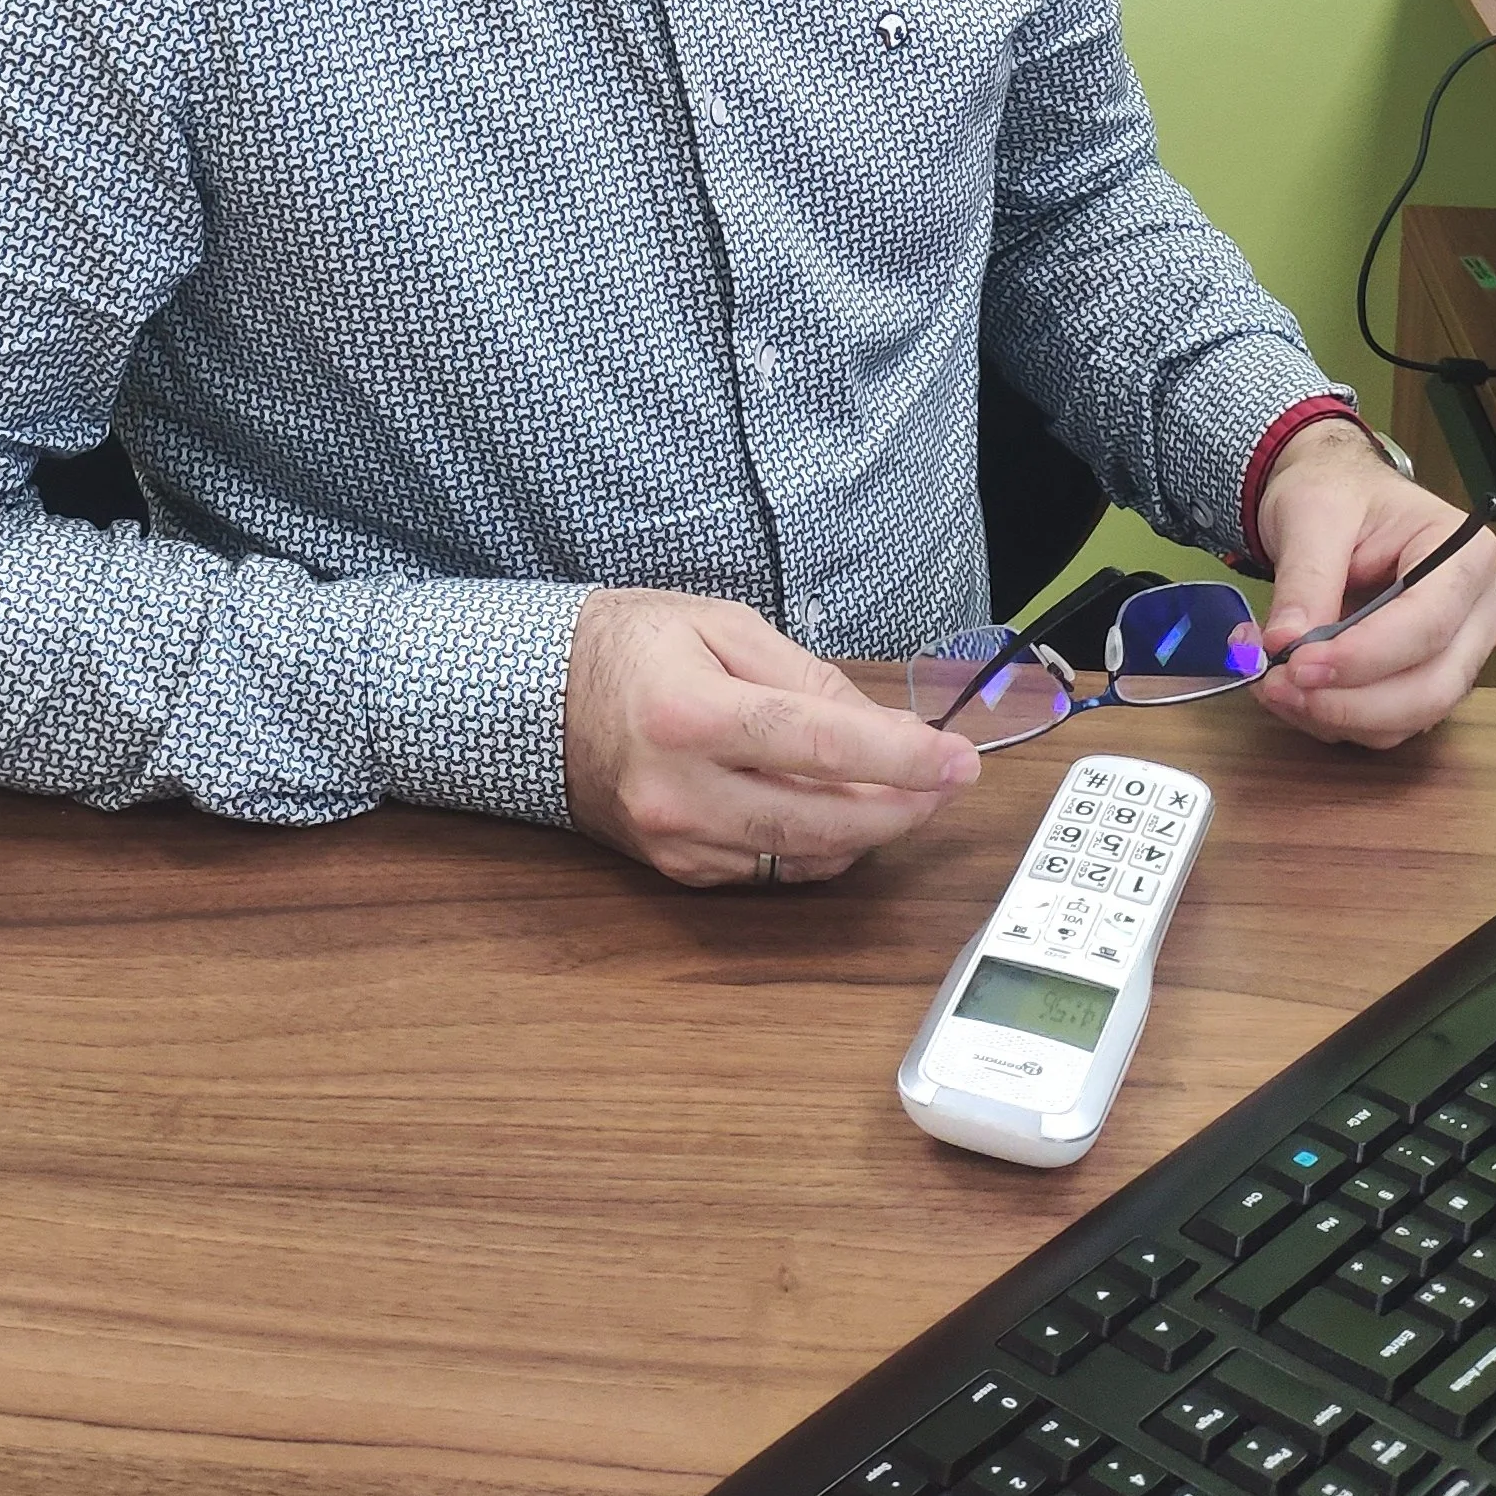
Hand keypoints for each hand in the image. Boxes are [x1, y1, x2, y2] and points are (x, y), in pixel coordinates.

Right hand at [562, 588, 980, 886]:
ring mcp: (676, 840)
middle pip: (821, 820)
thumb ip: (806, 676)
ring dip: (868, 831)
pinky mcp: (677, 869)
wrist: (537, 699)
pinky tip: (841, 812)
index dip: (901, 757)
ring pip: (803, 857)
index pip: (819, 746)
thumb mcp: (722, 625)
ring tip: (906, 793)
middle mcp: (680, 790)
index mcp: (690, 714)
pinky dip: (818, 846)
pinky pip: (771, 869)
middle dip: (902, 807)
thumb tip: (883, 729)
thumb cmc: (632, 645)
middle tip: (947, 784)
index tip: (957, 760)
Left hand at [1252, 420, 1495, 748]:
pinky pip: (1386, 723)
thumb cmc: (1337, 494)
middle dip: (1348, 702)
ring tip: (1268, 680)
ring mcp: (1457, 655)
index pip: (1428, 624)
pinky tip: (1288, 688)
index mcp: (1466, 556)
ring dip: (1333, 716)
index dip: (1364, 656)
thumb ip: (1305, 579)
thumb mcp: (1313, 515)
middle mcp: (1477, 613)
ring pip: (1407, 719)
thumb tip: (1283, 645)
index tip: (1298, 665)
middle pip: (1430, 688)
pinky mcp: (1424, 682)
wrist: (1334, 500)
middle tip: (1274, 685)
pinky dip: (1333, 718)